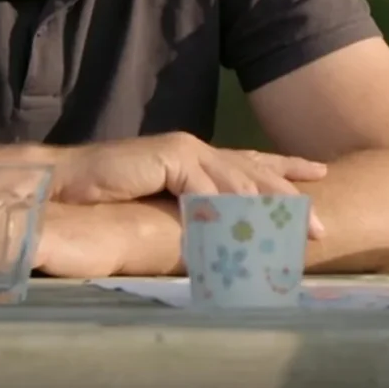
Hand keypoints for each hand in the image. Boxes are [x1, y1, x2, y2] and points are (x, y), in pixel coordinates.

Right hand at [51, 132, 327, 236]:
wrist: (67, 184)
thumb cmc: (108, 198)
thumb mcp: (162, 206)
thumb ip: (191, 213)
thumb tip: (222, 236)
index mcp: (199, 159)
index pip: (252, 162)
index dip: (287, 168)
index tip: (321, 174)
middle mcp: (198, 150)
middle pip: (256, 174)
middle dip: (291, 199)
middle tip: (321, 224)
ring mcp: (186, 151)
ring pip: (240, 181)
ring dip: (268, 210)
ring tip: (293, 231)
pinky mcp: (171, 159)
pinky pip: (206, 189)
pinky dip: (227, 211)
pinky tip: (246, 229)